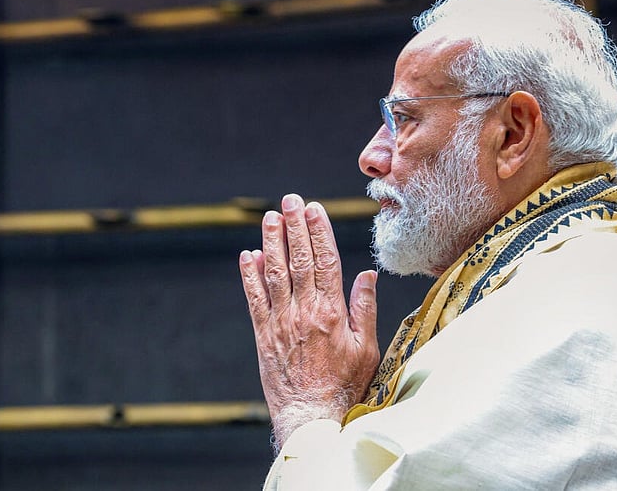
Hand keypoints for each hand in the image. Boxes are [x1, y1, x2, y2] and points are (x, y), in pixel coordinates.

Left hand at [239, 194, 379, 446]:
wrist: (312, 416)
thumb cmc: (345, 386)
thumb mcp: (368, 348)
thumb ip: (365, 308)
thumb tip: (367, 273)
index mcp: (332, 312)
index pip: (325, 261)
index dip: (318, 232)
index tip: (314, 208)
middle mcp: (304, 312)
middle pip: (298, 260)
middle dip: (293, 226)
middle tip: (289, 200)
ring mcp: (281, 322)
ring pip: (274, 273)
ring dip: (271, 242)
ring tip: (269, 217)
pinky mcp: (263, 335)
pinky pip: (254, 299)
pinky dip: (249, 275)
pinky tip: (248, 255)